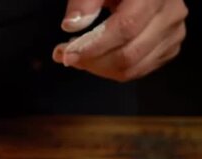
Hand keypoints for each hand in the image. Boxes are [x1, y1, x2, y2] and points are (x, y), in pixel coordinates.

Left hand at [52, 0, 187, 81]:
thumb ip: (85, 1)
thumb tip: (71, 25)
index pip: (125, 28)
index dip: (93, 46)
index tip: (66, 54)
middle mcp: (171, 16)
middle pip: (129, 55)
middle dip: (92, 62)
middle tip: (66, 55)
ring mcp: (174, 34)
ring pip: (132, 69)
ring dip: (98, 69)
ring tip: (78, 56)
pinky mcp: (170, 48)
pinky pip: (138, 71)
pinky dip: (111, 70)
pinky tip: (96, 57)